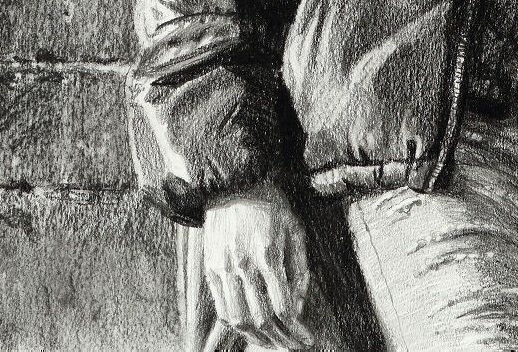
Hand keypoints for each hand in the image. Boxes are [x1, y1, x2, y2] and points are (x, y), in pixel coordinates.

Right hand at [203, 181, 313, 349]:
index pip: (283, 307)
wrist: (232, 183)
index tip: (308, 340)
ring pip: (238, 319)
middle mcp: (242, 264)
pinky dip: (237, 326)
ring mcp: (222, 268)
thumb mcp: (295, 230)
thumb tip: (298, 308)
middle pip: (261, 319)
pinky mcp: (210, 269)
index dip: (297, 330)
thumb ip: (299, 270)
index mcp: (267, 253)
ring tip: (274, 343)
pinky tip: (252, 330)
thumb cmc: (270, 205)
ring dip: (258, 339)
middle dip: (281, 340)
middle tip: (295, 347)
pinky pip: (221, 308)